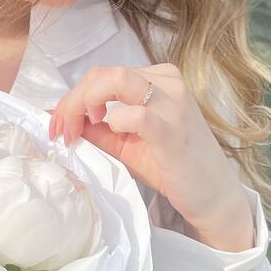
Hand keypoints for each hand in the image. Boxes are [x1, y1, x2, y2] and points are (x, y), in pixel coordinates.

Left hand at [48, 64, 252, 249]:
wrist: (212, 196)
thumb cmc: (171, 166)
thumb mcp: (127, 143)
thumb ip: (98, 129)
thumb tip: (63, 121)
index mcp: (157, 79)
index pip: (103, 75)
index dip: (73, 98)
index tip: (58, 125)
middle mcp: (166, 83)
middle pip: (104, 74)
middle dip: (72, 101)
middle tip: (61, 130)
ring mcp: (172, 103)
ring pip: (116, 81)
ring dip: (84, 104)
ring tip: (78, 132)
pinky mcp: (173, 130)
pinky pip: (136, 114)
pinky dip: (115, 122)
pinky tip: (113, 134)